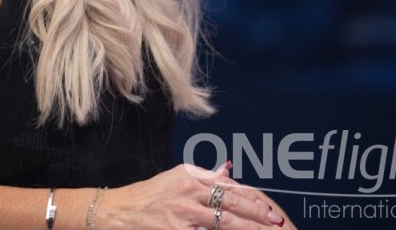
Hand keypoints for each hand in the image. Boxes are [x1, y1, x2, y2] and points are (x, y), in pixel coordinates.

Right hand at [96, 163, 296, 229]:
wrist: (119, 211)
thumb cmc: (148, 196)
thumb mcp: (176, 178)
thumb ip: (204, 177)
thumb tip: (227, 171)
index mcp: (191, 175)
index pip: (229, 186)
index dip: (251, 199)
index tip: (269, 208)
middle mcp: (189, 191)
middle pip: (231, 203)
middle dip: (256, 215)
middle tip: (276, 222)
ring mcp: (183, 212)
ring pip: (223, 221)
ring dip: (246, 228)